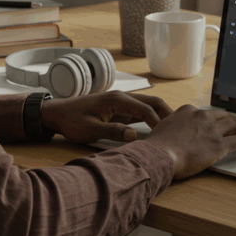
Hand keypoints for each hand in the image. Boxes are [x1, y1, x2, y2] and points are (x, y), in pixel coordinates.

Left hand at [40, 91, 172, 142]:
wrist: (57, 113)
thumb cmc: (72, 121)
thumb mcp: (90, 129)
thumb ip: (113, 131)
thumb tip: (135, 135)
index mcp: (117, 100)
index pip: (146, 110)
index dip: (159, 123)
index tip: (168, 137)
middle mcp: (122, 97)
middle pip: (152, 103)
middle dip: (167, 115)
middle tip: (179, 130)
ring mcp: (121, 102)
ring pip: (148, 106)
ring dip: (160, 116)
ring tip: (173, 131)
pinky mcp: (119, 109)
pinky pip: (139, 112)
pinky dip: (150, 119)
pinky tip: (157, 130)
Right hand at [143, 106, 235, 178]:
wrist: (158, 154)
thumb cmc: (156, 146)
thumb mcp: (162, 129)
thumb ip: (172, 127)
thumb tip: (173, 134)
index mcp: (187, 111)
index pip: (206, 112)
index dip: (214, 118)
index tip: (217, 123)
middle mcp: (201, 117)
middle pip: (223, 115)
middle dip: (233, 121)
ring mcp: (211, 130)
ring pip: (234, 124)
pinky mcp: (219, 144)